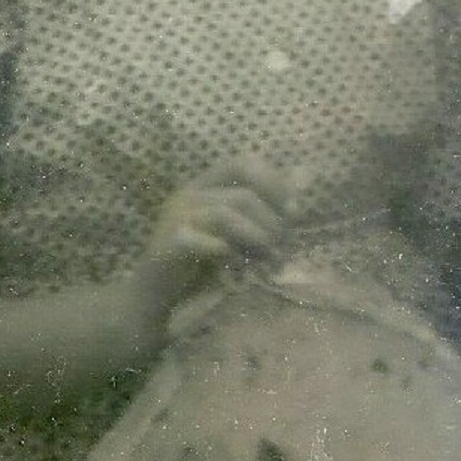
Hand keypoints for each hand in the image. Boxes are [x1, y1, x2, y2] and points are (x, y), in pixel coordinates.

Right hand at [137, 158, 291, 315]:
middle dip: (271, 221)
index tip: (294, 212)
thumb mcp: (239, 233)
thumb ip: (266, 207)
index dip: (275, 184)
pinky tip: (235, 262)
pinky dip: (224, 250)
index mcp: (205, 185)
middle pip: (242, 194)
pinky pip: (201, 239)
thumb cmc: (200, 263)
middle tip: (282, 246)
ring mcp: (175, 217)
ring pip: (225, 213)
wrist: (155, 297)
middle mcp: (188, 194)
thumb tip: (304, 182)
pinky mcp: (167, 244)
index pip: (244, 164)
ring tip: (269, 259)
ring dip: (256, 237)